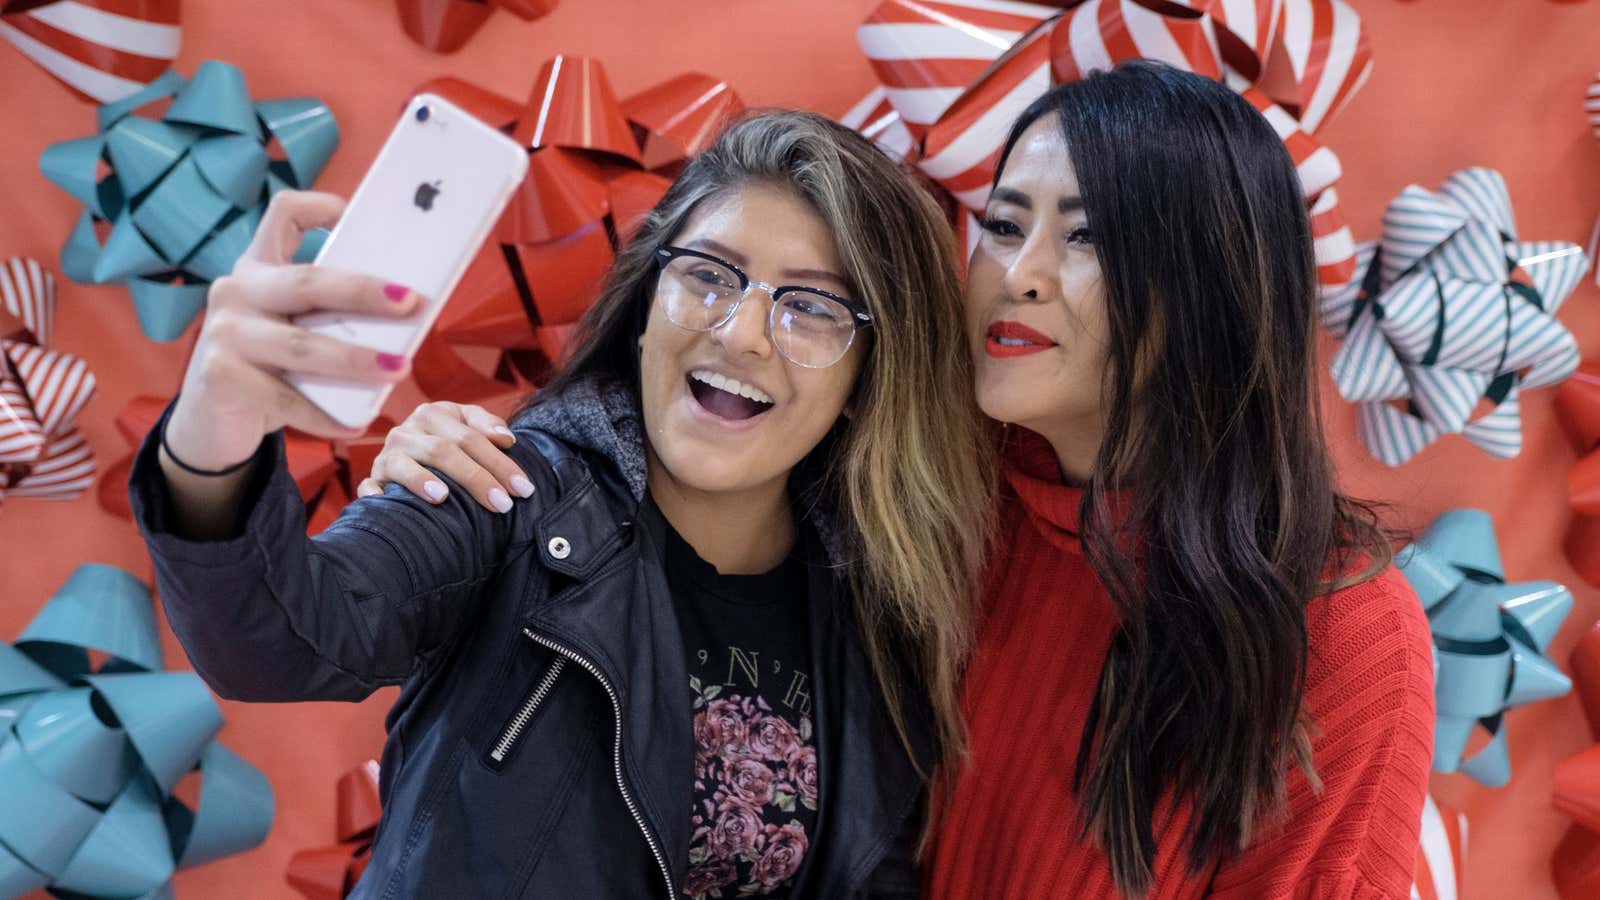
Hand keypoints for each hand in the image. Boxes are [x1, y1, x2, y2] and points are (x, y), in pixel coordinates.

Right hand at [163, 190, 423, 471]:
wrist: (212, 421)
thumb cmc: (272, 368)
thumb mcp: (297, 329)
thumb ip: (332, 316)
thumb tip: (407, 316)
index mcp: (260, 267)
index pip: (282, 215)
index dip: (317, 206)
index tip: (352, 214)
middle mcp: (236, 289)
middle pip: (306, 282)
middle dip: (363, 292)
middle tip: (410, 302)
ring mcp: (224, 332)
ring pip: (301, 344)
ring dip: (355, 359)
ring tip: (399, 368)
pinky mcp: (219, 376)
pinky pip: (285, 397)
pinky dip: (325, 414)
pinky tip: (356, 423)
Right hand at [356, 401, 533, 513]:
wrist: (409, 451)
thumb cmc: (450, 442)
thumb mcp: (467, 425)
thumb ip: (487, 426)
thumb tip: (507, 439)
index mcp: (434, 414)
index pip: (471, 437)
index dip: (499, 462)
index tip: (523, 488)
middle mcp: (407, 431)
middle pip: (443, 450)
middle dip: (476, 478)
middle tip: (502, 504)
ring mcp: (387, 455)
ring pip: (403, 464)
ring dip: (421, 480)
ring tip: (443, 497)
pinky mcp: (373, 478)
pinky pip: (368, 486)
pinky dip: (374, 494)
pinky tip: (384, 502)